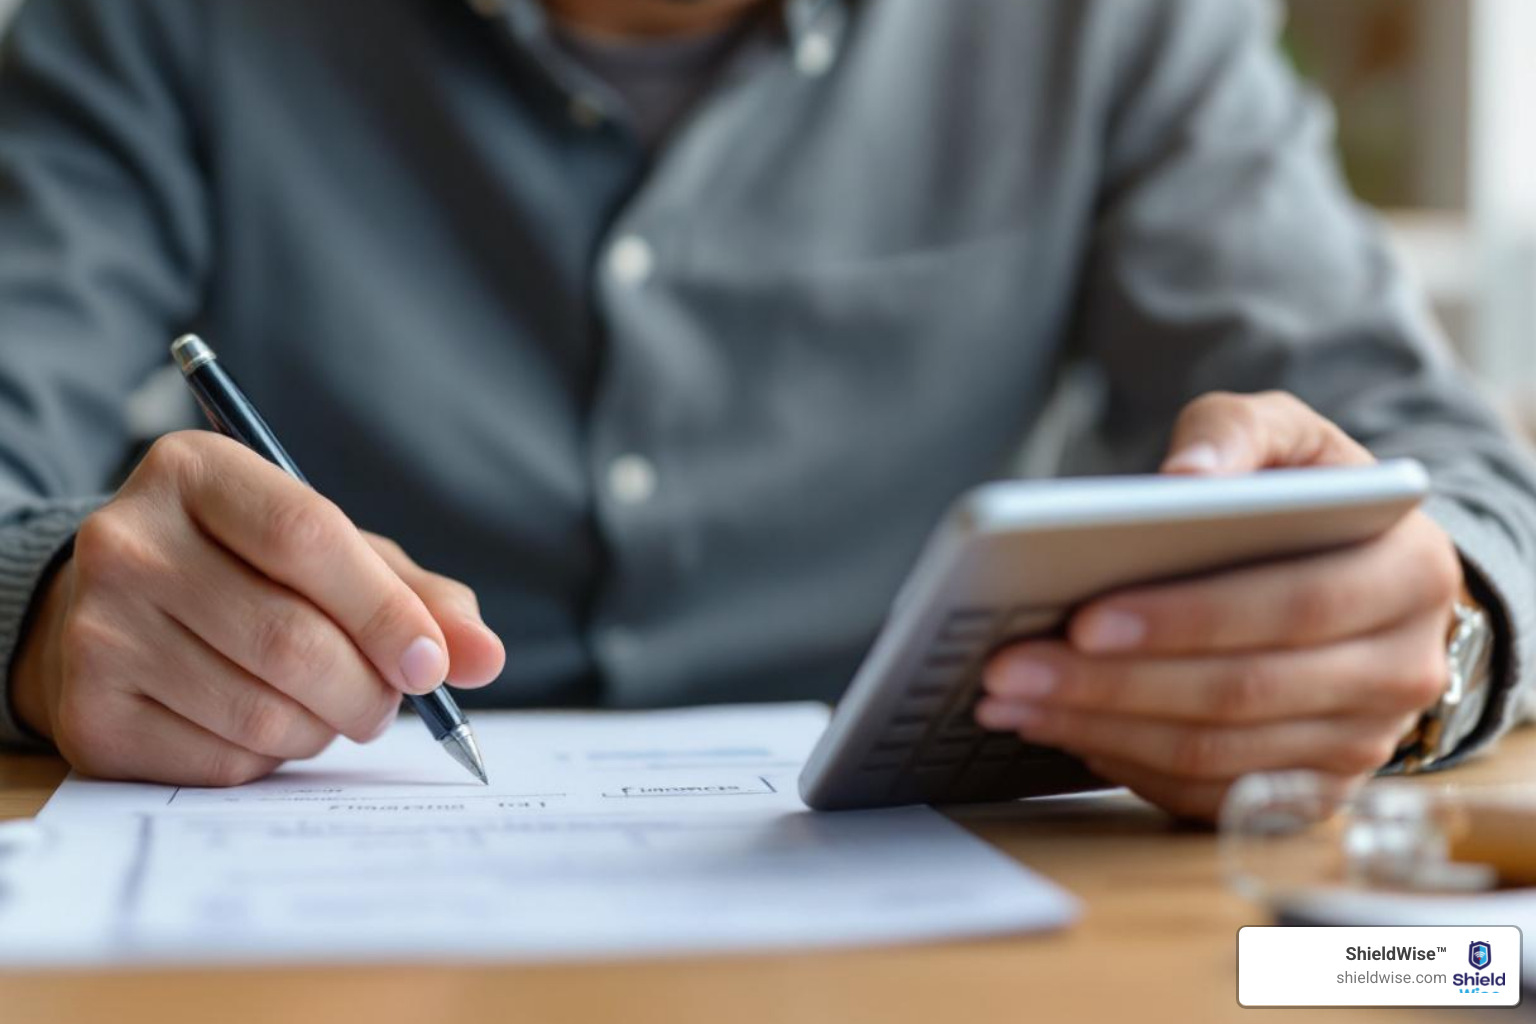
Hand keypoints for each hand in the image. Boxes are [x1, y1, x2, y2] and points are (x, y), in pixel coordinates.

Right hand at [9, 431, 505, 785]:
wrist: (113, 616)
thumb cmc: (249, 575)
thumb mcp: (335, 557)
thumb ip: (417, 596)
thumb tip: (485, 657)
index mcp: (195, 473)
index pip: (306, 537)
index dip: (385, 611)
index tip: (432, 665)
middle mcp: (128, 542)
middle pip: (290, 638)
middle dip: (367, 688)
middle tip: (389, 702)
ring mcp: (98, 630)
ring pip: (262, 712)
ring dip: (324, 727)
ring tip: (325, 708)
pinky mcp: (89, 716)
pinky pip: (222, 762)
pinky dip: (270, 759)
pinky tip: (260, 727)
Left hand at [976, 392, 1462, 821]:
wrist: (1358, 570)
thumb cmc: (1306, 497)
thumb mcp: (1286, 434)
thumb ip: (1237, 432)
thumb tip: (1184, 475)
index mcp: (1410, 572)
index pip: (1293, 605)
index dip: (1184, 618)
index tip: (1081, 618)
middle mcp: (1401, 669)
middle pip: (1242, 692)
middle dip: (1111, 684)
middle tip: (1010, 668)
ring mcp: (1362, 742)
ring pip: (1217, 752)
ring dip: (1100, 730)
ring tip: (1010, 701)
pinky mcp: (1314, 790)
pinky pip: (1211, 794)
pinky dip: (1127, 766)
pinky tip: (1062, 730)